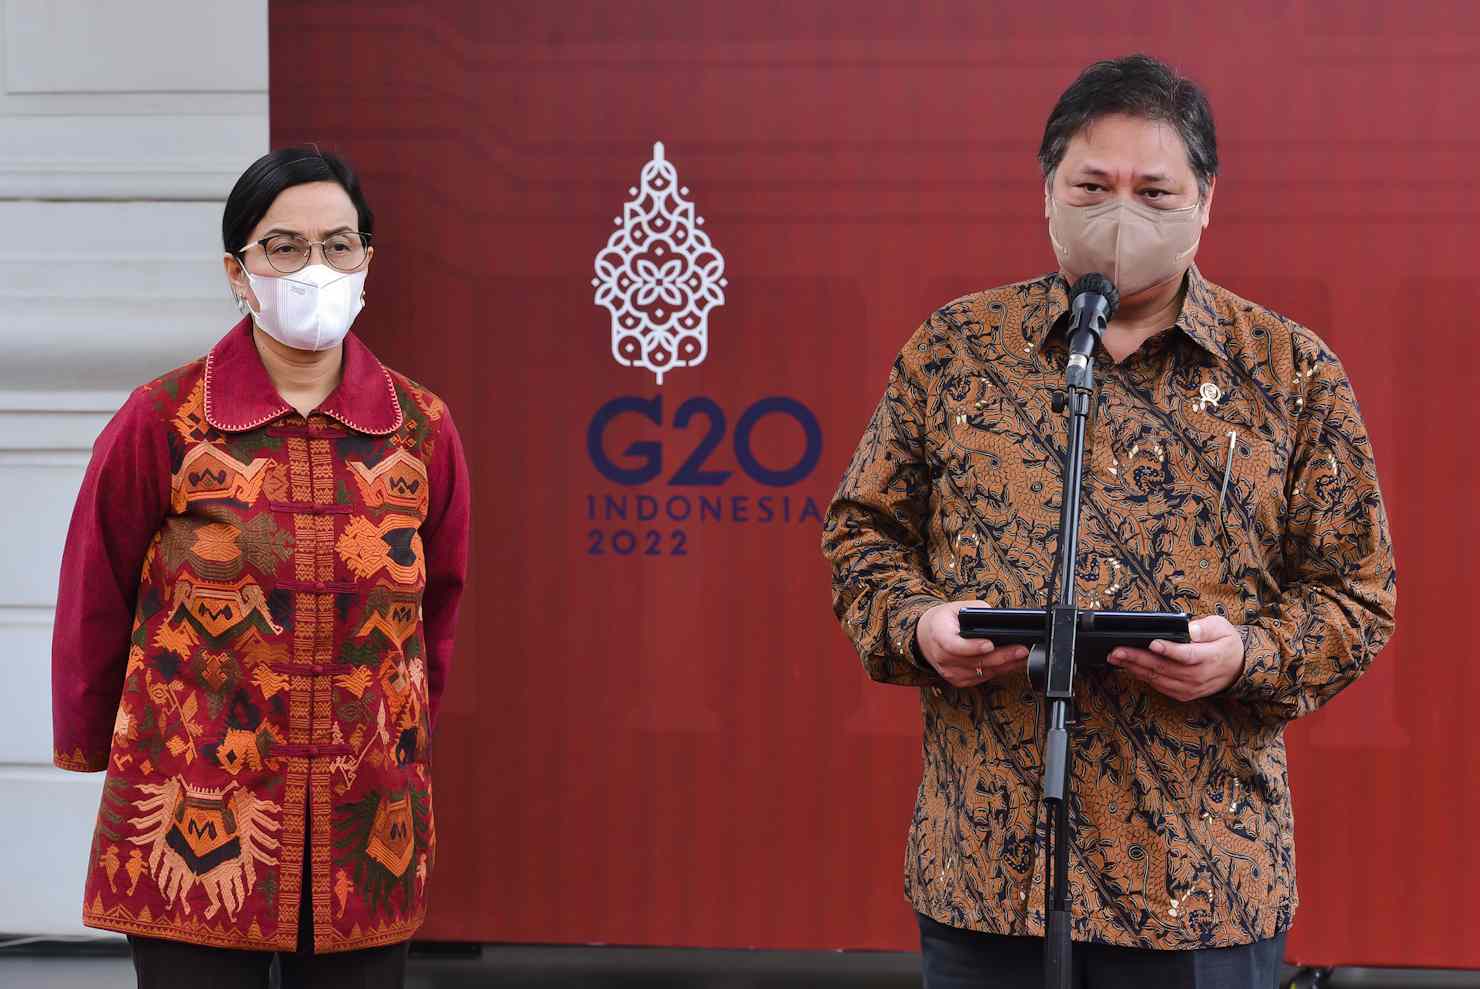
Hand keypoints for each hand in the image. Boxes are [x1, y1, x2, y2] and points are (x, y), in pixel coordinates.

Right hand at [916, 601, 1028, 687]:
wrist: (926, 636)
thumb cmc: (945, 620)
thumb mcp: (957, 607)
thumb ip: (977, 611)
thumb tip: (1001, 620)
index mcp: (938, 634)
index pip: (954, 645)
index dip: (972, 647)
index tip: (990, 644)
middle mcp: (941, 657)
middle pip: (974, 662)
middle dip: (1001, 656)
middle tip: (1021, 650)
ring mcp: (949, 671)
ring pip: (981, 672)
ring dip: (1005, 665)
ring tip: (1022, 656)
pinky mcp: (958, 680)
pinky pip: (982, 678)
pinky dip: (998, 671)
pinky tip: (1011, 664)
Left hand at [1108, 614, 1243, 701]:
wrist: (1237, 668)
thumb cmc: (1226, 644)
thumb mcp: (1222, 628)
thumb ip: (1205, 628)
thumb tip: (1189, 629)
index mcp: (1210, 658)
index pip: (1187, 656)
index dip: (1169, 650)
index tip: (1152, 643)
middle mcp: (1198, 676)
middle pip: (1165, 668)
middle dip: (1138, 658)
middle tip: (1117, 650)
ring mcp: (1190, 688)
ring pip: (1158, 679)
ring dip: (1134, 668)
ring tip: (1116, 657)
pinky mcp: (1183, 694)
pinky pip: (1159, 686)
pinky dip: (1143, 677)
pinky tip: (1129, 667)